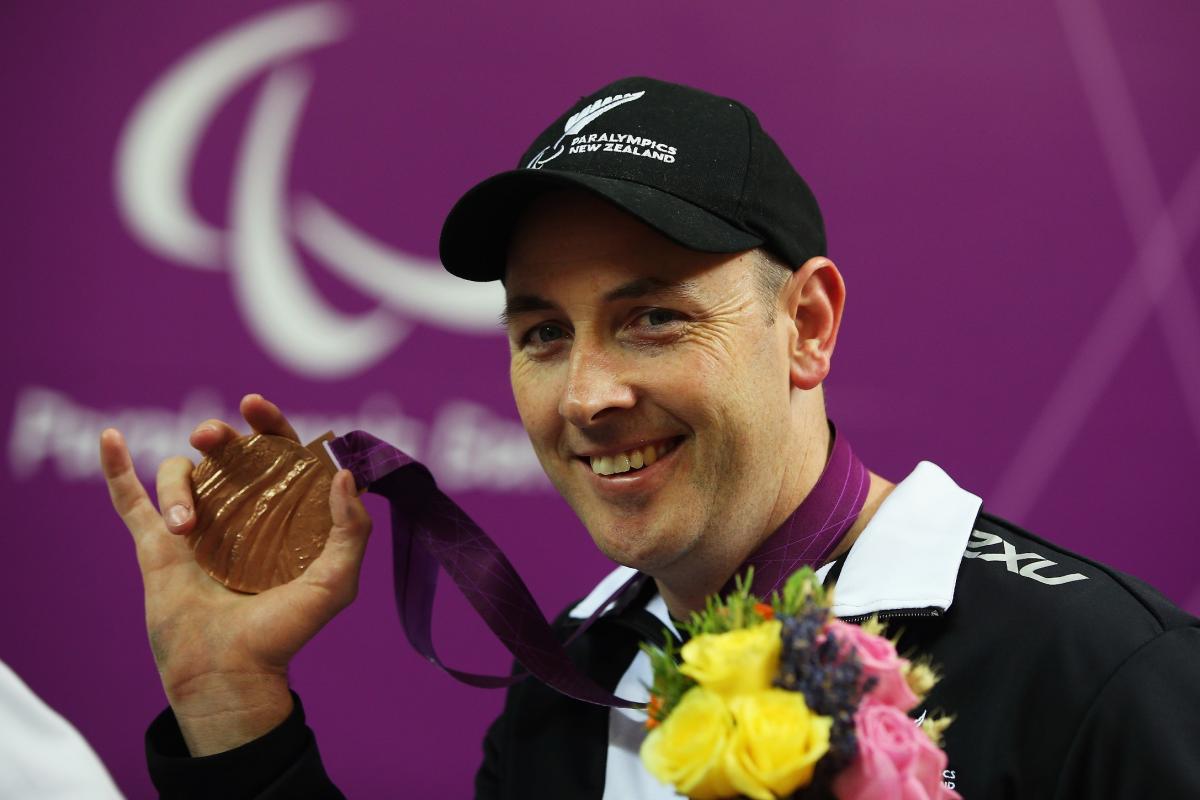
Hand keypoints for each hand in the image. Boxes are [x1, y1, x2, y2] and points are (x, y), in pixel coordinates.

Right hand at [100, 394, 371, 755]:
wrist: (231, 673)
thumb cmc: (285, 634)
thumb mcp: (335, 583)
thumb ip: (351, 531)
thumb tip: (344, 474)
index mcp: (281, 516)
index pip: (277, 455)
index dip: (269, 424)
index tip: (255, 406)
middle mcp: (239, 514)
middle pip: (225, 454)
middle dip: (217, 434)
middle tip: (211, 435)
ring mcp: (196, 528)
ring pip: (180, 475)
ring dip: (180, 488)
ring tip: (186, 527)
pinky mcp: (155, 546)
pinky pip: (130, 500)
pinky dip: (115, 468)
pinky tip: (108, 437)